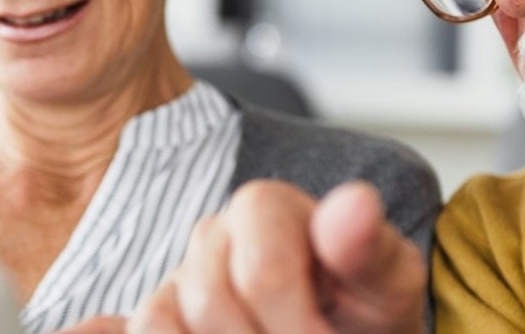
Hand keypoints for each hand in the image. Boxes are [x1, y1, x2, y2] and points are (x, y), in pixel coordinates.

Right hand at [127, 181, 425, 333]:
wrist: (352, 333)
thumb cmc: (367, 313)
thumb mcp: (388, 288)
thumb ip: (370, 250)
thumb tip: (354, 204)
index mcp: (265, 208)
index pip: (261, 273)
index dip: (297, 326)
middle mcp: (212, 235)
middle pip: (209, 303)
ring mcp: (178, 278)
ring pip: (159, 322)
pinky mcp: (160, 315)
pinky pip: (136, 332)